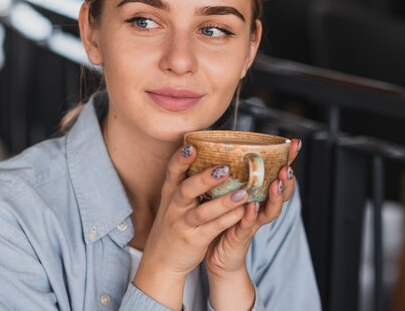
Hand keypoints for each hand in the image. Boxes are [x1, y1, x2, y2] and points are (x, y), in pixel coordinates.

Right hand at [133, 144, 250, 308]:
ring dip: (223, 201)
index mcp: (170, 193)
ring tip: (243, 192)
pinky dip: (227, 220)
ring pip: (203, 211)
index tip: (191, 146)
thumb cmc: (172, 225)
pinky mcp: (194, 240)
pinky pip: (212, 228)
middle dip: (205, 179)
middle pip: (187, 189)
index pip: (172, 171)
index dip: (181, 158)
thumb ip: (185, 182)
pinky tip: (242, 212)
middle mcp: (174, 207)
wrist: (161, 260)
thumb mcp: (172, 202)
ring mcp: (183, 224)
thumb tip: (203, 154)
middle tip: (225, 168)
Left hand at [204, 138, 301, 310]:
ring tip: (277, 183)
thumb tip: (224, 144)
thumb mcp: (227, 193)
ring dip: (275, 196)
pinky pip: (248, 225)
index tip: (295, 143)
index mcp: (258, 195)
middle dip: (287, 179)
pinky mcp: (241, 236)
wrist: (215, 255)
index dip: (288, 160)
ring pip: (270, 209)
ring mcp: (253, 222)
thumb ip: (231, 175)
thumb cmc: (221, 220)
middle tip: (288, 166)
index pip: (276, 174)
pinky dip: (251, 216)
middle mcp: (260, 208)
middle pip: (281, 192)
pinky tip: (252, 207)